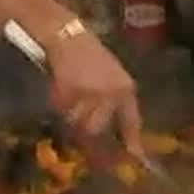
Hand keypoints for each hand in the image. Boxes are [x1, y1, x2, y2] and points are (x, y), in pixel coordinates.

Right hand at [45, 25, 144, 157]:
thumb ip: (116, 99)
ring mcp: (90, 93)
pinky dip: (58, 103)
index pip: (131, 121)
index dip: (132, 141)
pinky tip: (60, 88)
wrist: (67, 35)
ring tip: (68, 99)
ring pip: (77, 121)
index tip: (135, 158)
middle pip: (96, 128)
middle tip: (78, 127)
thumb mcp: (112, 75)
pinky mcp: (69, 91)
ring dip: (70, 114)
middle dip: (85, 129)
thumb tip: (115, 130)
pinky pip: (61, 109)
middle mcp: (111, 94)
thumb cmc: (89, 53)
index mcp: (125, 89)